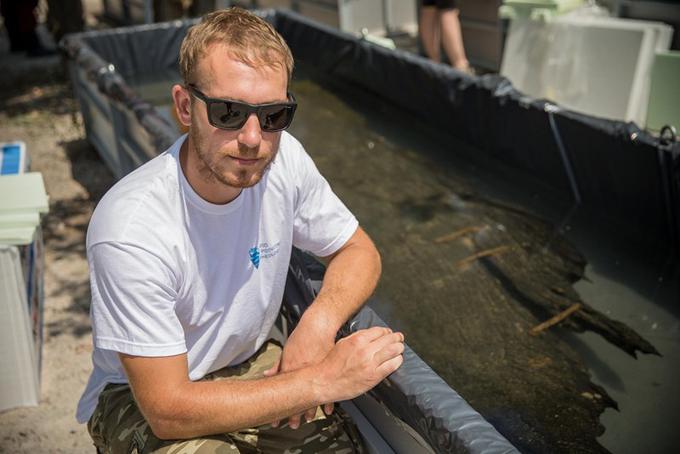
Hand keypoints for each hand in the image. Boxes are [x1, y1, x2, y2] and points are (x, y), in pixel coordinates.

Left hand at [264, 313, 335, 428]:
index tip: (278, 419)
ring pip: (313, 397)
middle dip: (295, 414)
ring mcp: (316, 374)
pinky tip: (328, 409)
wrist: (318, 328)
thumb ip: (277, 365)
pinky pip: (329, 390)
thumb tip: (267, 374)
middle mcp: (302, 374)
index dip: (280, 408)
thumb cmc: (301, 337)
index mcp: (289, 369)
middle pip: (298, 399)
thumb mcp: (286, 351)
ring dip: (310, 410)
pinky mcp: (328, 372)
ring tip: (308, 419)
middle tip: (293, 425)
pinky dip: (328, 400)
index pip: (283, 394)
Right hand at [319, 327, 403, 402]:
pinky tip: (397, 360)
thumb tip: (370, 335)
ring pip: (393, 351)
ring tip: (400, 348)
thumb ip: (357, 338)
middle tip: (399, 338)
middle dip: (397, 338)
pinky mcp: (374, 376)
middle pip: (389, 339)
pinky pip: (392, 366)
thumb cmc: (331, 364)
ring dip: (399, 348)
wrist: (324, 381)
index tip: (389, 333)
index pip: (380, 331)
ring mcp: (370, 364)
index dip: (387, 331)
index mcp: (357, 340)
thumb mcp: (342, 343)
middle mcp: (365, 350)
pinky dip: (397, 361)